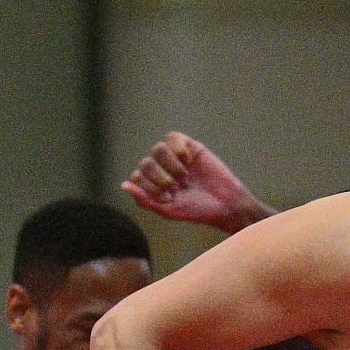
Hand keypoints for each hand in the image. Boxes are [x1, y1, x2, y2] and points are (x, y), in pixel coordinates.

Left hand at [122, 133, 267, 231]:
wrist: (226, 204)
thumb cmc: (198, 210)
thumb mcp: (168, 211)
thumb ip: (144, 199)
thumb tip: (123, 185)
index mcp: (153, 185)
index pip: (136, 177)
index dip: (150, 187)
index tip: (168, 198)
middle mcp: (162, 169)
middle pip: (145, 163)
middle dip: (161, 178)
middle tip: (179, 187)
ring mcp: (175, 157)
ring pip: (157, 149)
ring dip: (171, 165)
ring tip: (185, 176)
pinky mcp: (189, 146)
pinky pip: (172, 137)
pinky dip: (178, 148)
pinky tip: (188, 160)